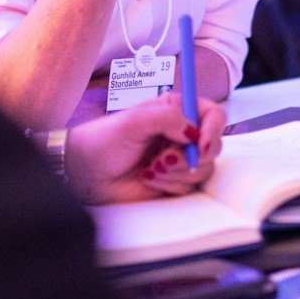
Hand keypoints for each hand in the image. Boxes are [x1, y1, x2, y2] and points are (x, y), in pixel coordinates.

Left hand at [64, 92, 226, 203]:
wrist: (85, 174)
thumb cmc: (103, 141)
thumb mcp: (133, 121)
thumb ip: (167, 117)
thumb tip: (193, 131)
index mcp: (176, 111)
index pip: (213, 115)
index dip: (213, 129)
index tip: (201, 143)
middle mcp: (182, 134)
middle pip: (213, 145)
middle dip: (192, 156)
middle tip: (165, 159)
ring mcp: (179, 159)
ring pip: (203, 168)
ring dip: (176, 172)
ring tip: (151, 168)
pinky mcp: (174, 181)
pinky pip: (190, 186)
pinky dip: (170, 184)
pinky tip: (148, 178)